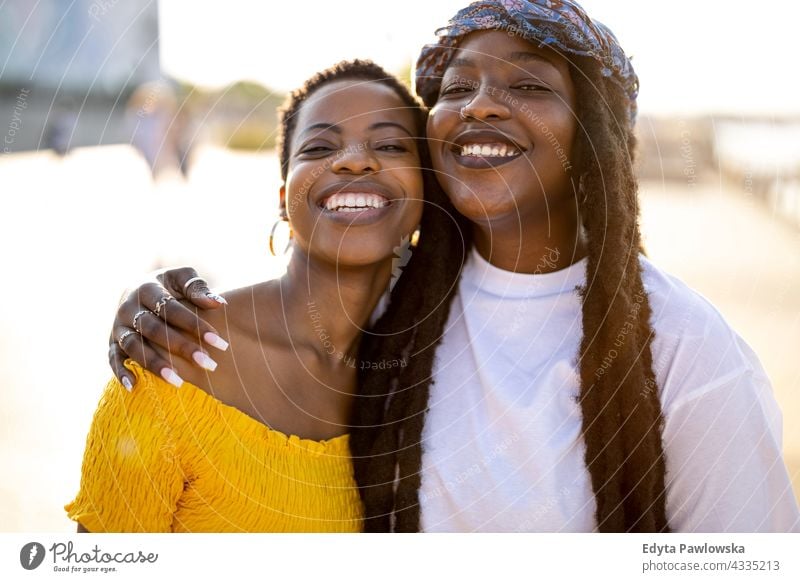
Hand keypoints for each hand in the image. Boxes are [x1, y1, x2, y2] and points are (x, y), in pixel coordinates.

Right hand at [109, 267, 228, 389]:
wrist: (138, 288)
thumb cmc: (169, 285)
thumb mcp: (182, 278)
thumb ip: (198, 288)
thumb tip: (218, 303)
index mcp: (146, 288)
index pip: (171, 309)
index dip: (195, 325)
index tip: (220, 342)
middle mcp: (127, 307)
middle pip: (155, 330)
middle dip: (183, 348)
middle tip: (209, 364)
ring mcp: (117, 325)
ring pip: (134, 347)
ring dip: (155, 365)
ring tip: (179, 382)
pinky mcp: (112, 341)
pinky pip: (112, 358)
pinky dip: (120, 372)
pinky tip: (134, 387)